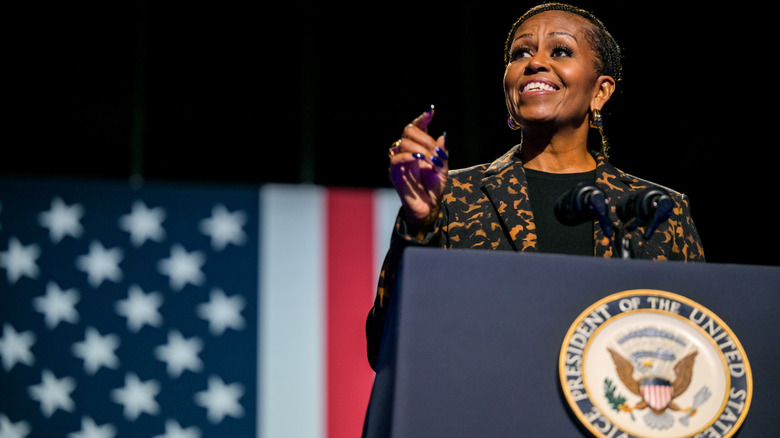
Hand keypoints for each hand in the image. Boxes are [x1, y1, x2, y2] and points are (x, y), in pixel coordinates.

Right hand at [388, 106, 448, 230]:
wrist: (429, 207)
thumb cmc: (434, 188)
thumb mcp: (443, 169)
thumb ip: (443, 153)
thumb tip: (442, 135)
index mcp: (418, 148)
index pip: (416, 127)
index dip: (422, 118)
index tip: (431, 112)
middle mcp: (407, 152)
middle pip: (408, 130)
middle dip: (425, 138)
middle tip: (436, 152)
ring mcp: (399, 162)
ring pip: (403, 143)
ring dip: (420, 148)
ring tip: (432, 160)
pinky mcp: (395, 173)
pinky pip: (396, 159)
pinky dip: (408, 156)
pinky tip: (419, 159)